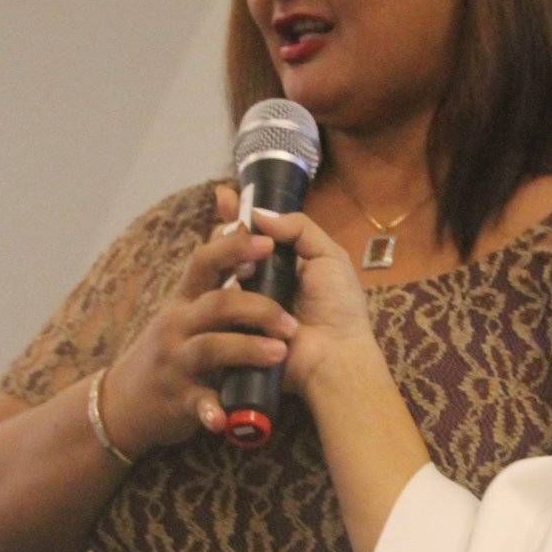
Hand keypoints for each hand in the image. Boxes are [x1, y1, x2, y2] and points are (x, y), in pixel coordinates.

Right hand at [99, 207, 298, 452]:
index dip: (234, 247)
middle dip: (256, 306)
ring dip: (247, 348)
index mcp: (188, 298)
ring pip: (211, 347)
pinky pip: (197, 403)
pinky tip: (226, 418)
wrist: (127, 405)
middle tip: (289, 318)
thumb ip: (218, 260)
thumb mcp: (187, 304)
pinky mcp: (178, 399)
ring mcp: (177, 362)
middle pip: (217, 303)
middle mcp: (179, 324)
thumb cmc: (171, 346)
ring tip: (279, 352)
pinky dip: (211, 410)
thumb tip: (239, 209)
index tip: (263, 240)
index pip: (206, 260)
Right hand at [217, 188, 376, 395]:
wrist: (335, 354)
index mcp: (278, 264)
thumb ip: (299, 228)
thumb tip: (258, 212)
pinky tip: (235, 286)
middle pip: (224, 251)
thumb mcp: (329, 257)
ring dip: (231, 264)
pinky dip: (222, 293)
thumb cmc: (338, 308)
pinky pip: (213, 306)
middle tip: (239, 234)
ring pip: (216, 275)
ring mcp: (240, 308)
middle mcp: (255, 283)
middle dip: (229, 237)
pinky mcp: (230, 331)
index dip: (235, 215)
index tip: (225, 197)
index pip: (248, 234)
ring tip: (250, 268)